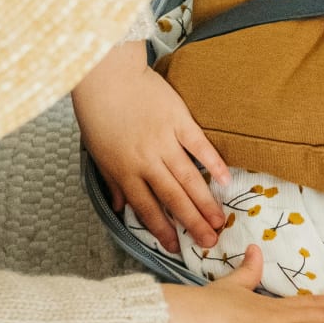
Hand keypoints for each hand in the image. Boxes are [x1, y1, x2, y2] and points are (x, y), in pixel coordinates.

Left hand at [73, 41, 229, 251]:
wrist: (106, 75)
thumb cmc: (98, 113)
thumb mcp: (98, 153)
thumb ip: (113, 182)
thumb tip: (120, 208)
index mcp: (124, 171)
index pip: (146, 208)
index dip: (162, 230)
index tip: (175, 247)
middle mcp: (146, 161)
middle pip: (172, 199)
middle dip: (191, 224)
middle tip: (209, 242)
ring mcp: (165, 141)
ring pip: (188, 178)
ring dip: (205, 202)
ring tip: (220, 221)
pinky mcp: (179, 121)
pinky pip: (199, 147)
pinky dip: (213, 164)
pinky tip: (225, 181)